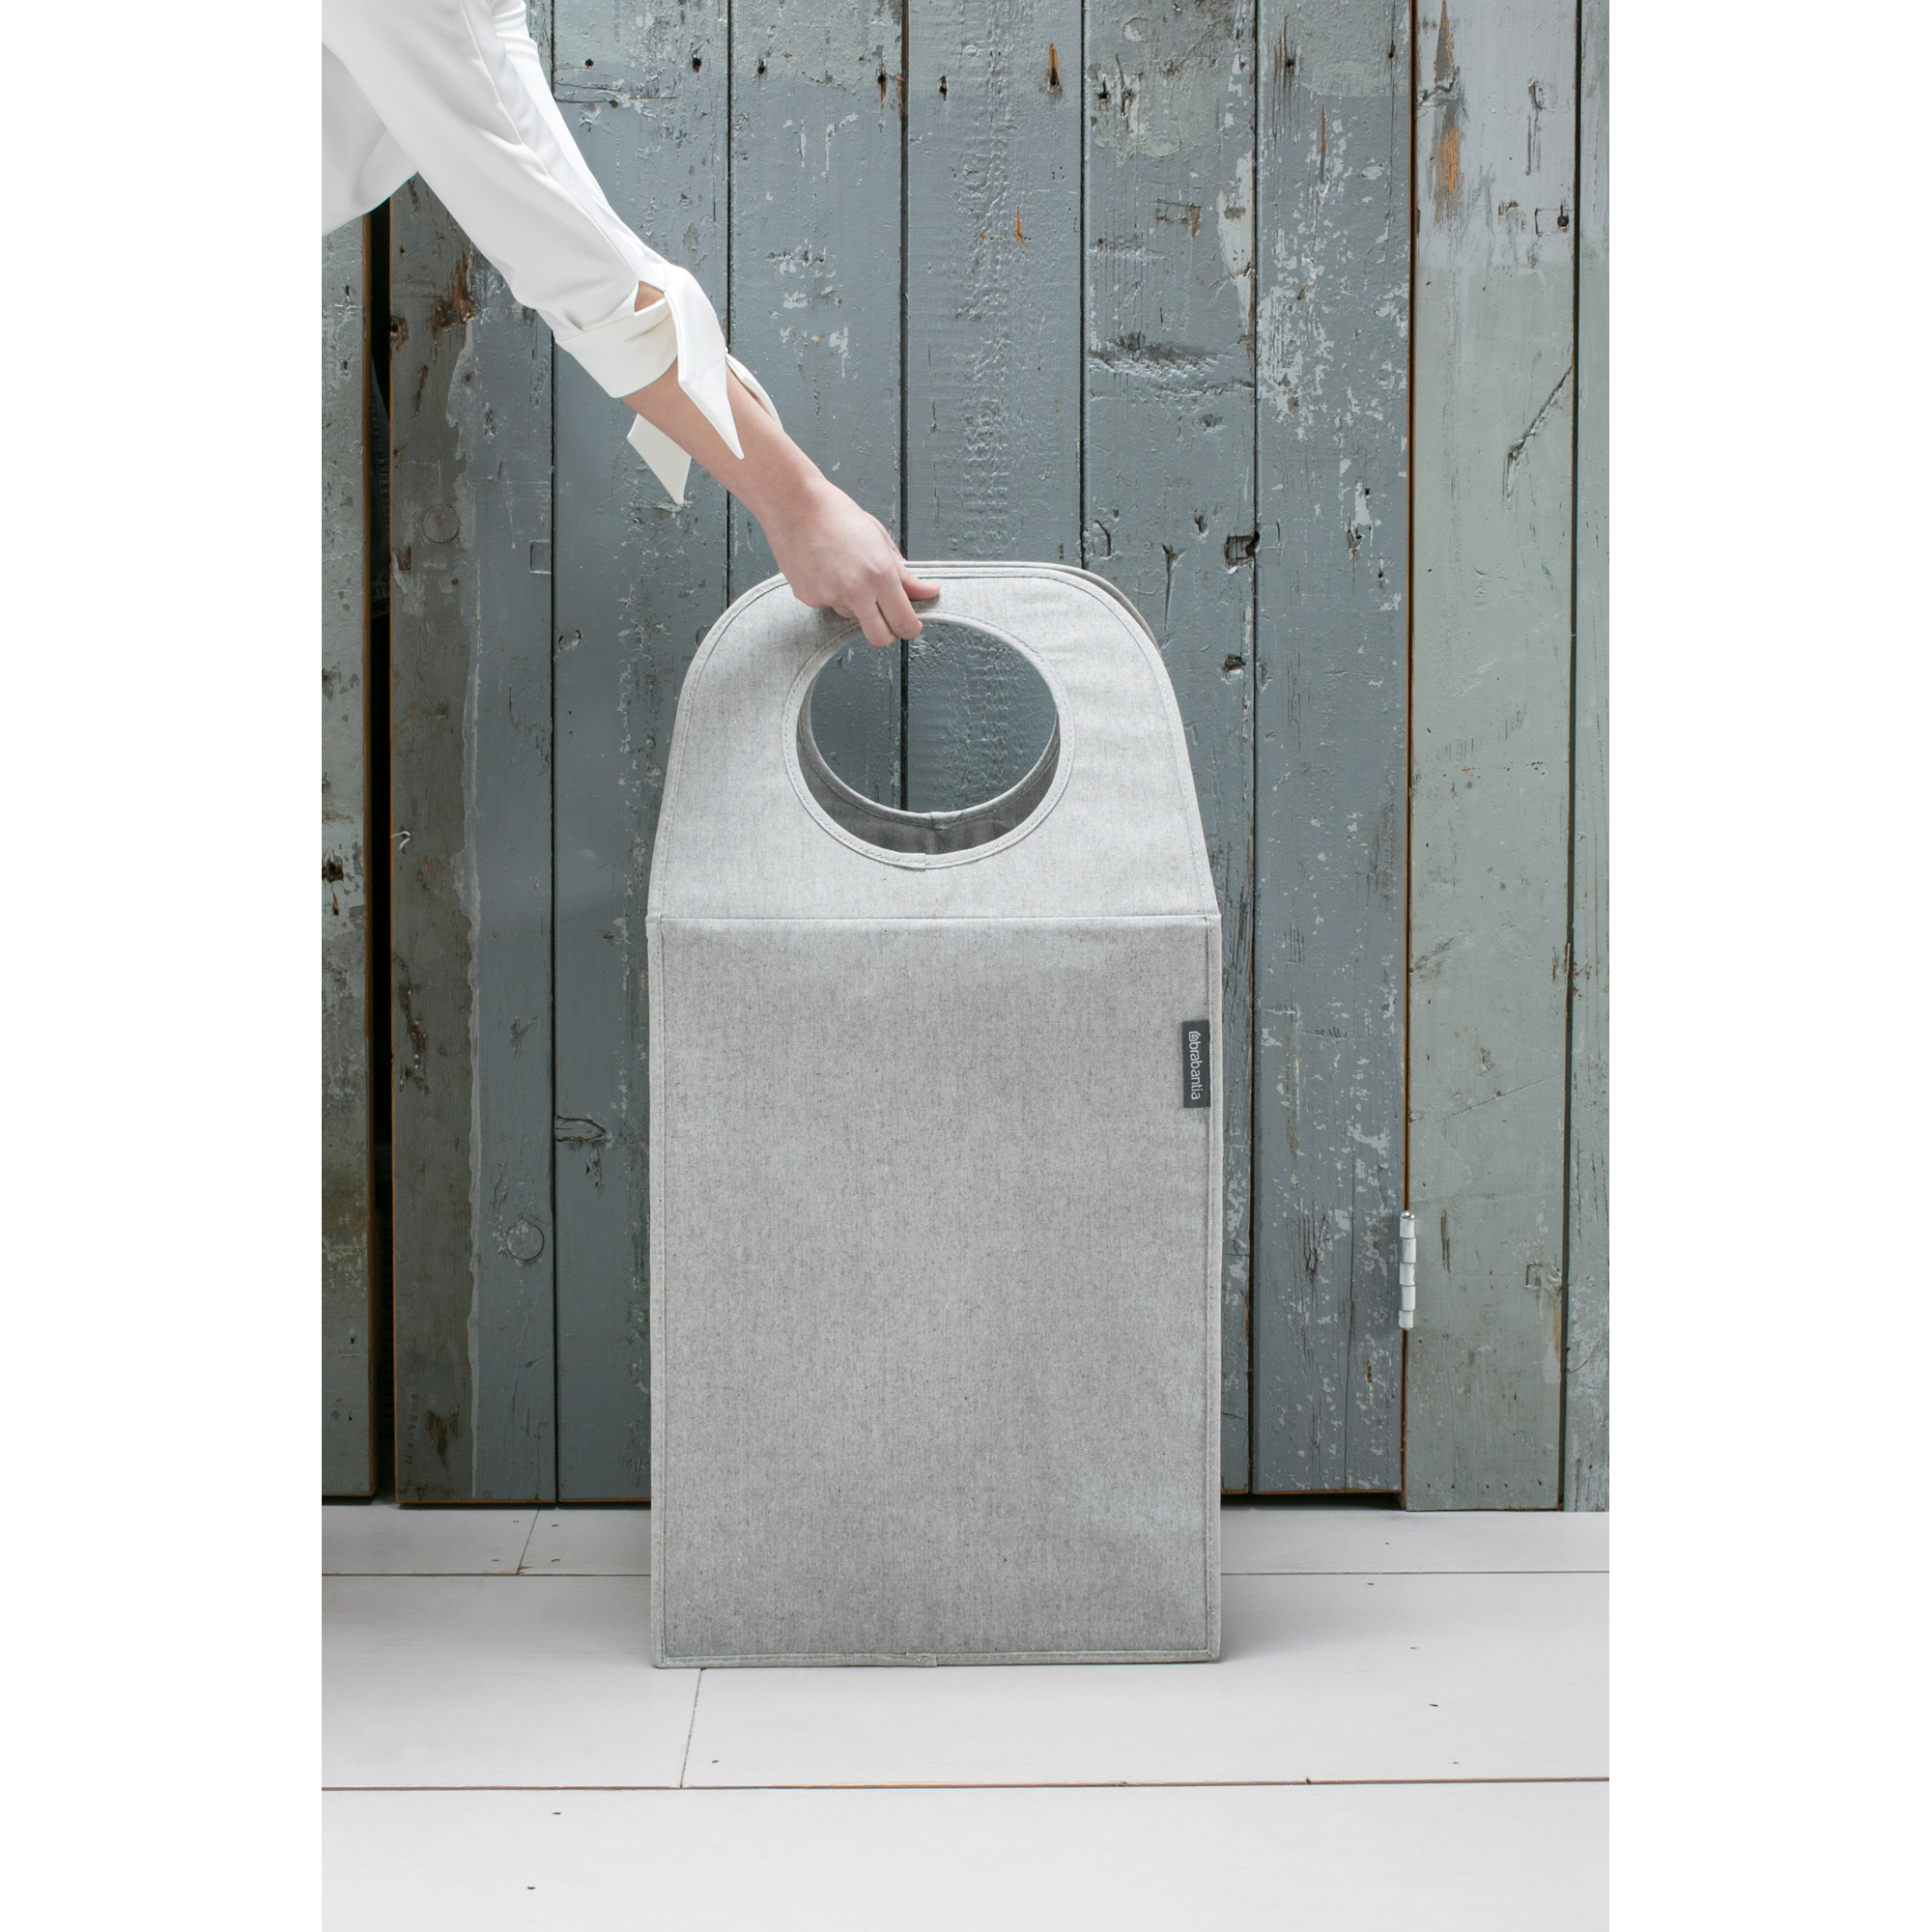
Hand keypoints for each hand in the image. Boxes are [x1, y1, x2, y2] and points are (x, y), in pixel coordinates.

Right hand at [759, 476, 941, 648]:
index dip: (911, 627)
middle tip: (887, 615)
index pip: (904, 622)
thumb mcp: (879, 539)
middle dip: (888, 633)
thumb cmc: (836, 514)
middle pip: (880, 638)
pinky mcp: (809, 599)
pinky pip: (829, 606)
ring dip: (856, 604)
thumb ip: (905, 574)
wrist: (794, 503)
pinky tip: (825, 569)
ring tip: (845, 570)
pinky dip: (831, 594)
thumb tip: (926, 591)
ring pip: (853, 617)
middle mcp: (855, 592)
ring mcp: (829, 598)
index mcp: (879, 574)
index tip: (911, 624)